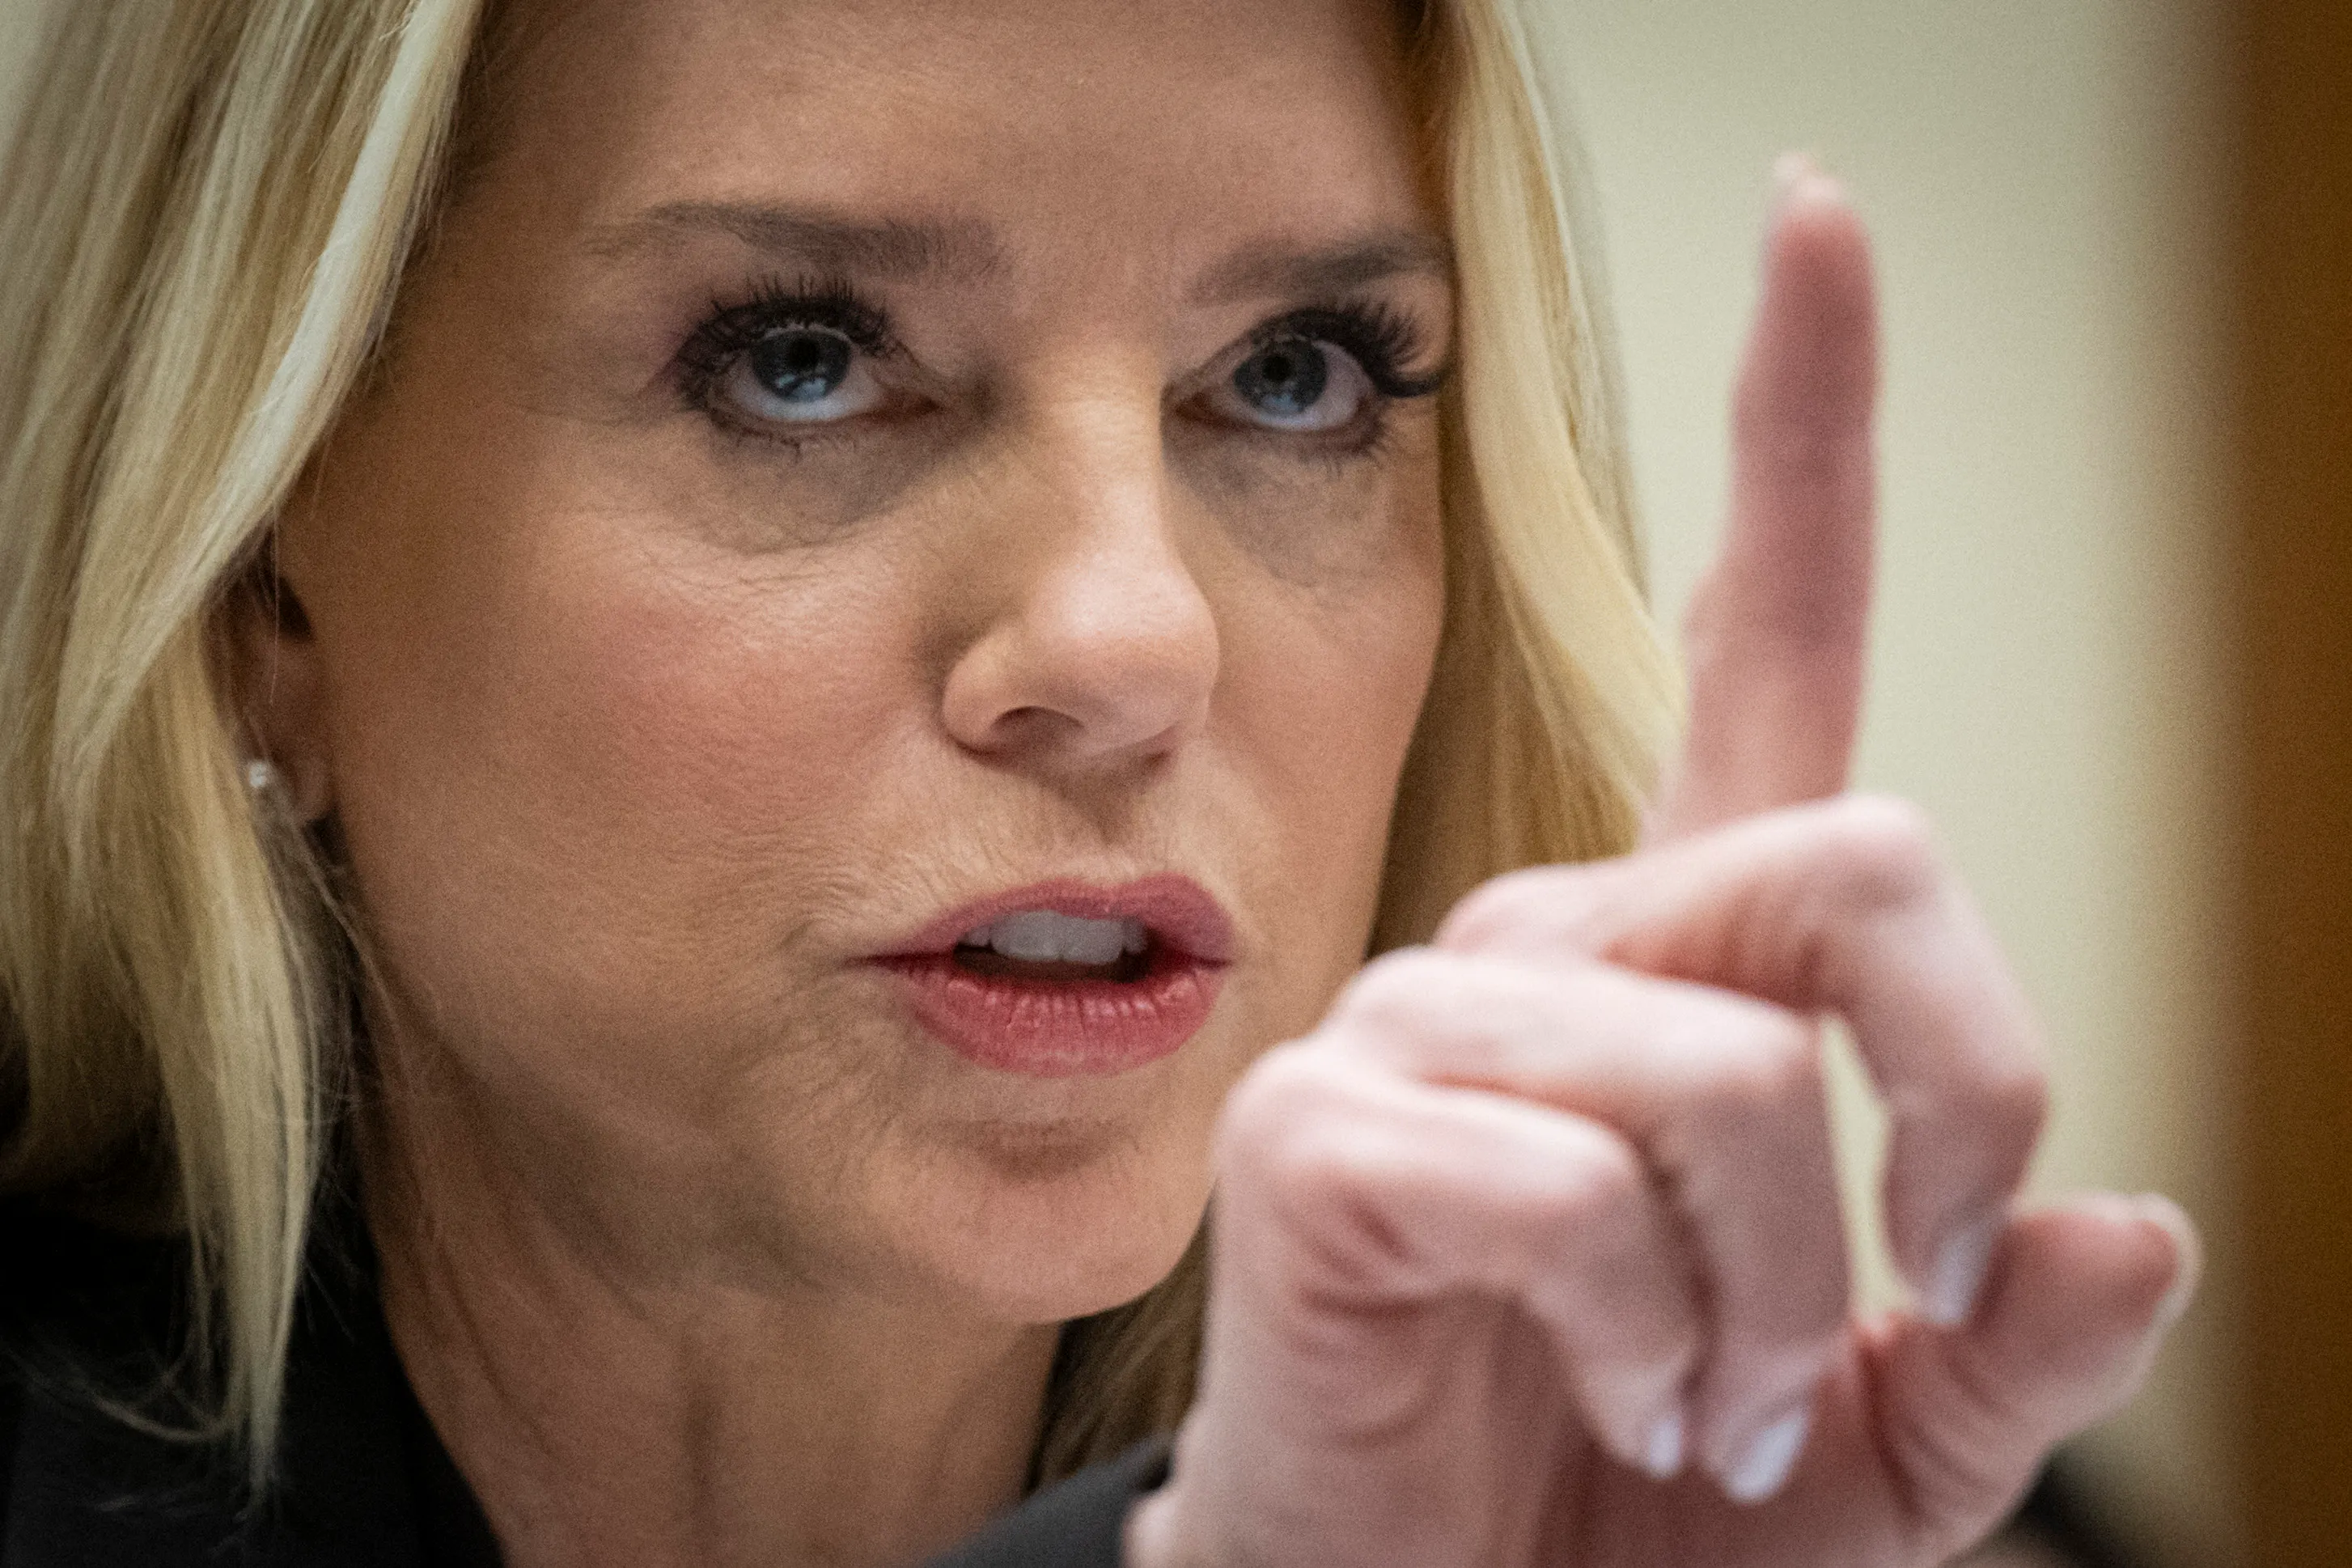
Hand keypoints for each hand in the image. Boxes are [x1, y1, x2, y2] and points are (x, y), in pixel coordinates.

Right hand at [1127, 163, 2198, 1567]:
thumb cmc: (1634, 1509)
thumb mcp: (1891, 1446)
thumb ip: (2009, 1337)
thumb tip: (2127, 1218)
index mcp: (1695, 964)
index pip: (1756, 641)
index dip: (1795, 423)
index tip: (1814, 218)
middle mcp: (1559, 944)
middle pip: (1853, 859)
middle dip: (1957, 1089)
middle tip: (1917, 1285)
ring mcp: (1429, 1021)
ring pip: (1727, 1069)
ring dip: (1787, 1291)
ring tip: (1725, 1407)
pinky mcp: (1329, 1129)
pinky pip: (1571, 1180)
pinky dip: (1654, 1332)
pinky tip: (1624, 1392)